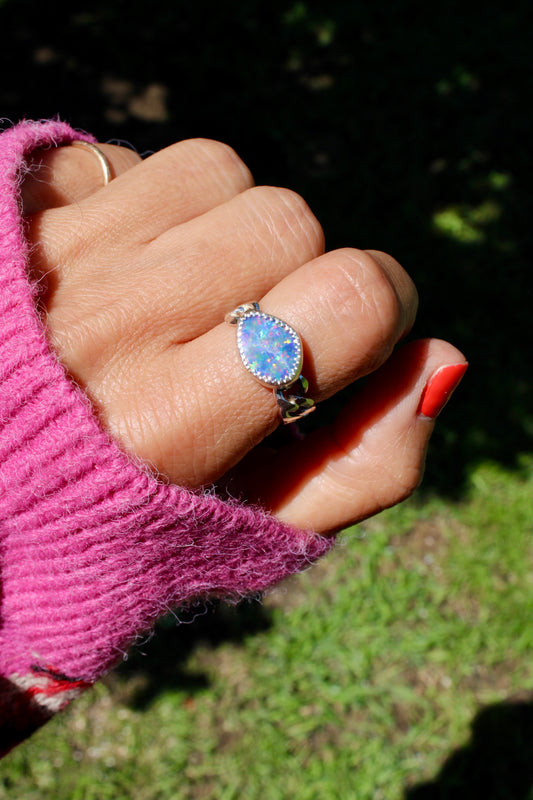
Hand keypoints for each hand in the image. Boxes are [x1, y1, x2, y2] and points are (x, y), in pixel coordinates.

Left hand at [22, 139, 465, 533]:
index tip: (348, 331)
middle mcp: (111, 327)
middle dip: (290, 272)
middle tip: (240, 331)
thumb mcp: (246, 534)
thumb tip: (442, 361)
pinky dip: (151, 204)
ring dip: (222, 227)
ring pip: (217, 173)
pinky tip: (124, 268)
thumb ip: (361, 467)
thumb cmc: (119, 518)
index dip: (378, 304)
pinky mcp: (17, 207)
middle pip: (286, 220)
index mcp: (175, 421)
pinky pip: (130, 157)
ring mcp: (56, 256)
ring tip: (180, 294)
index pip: (348, 296)